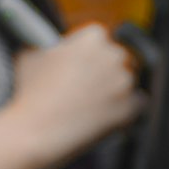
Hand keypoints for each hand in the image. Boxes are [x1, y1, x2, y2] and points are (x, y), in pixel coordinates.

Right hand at [0, 24, 143, 168]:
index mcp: (93, 37)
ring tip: (94, 103)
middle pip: (119, 57)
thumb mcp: (30, 54)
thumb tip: (50, 45)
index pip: (100, 37)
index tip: (82, 62)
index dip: (89, 51)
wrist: (36, 131)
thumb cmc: (30, 93)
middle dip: (107, 69)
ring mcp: (124, 82)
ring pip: (128, 80)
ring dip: (116, 89)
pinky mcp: (130, 108)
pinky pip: (138, 104)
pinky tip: (108, 113)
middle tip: (90, 85)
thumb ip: (47, 44)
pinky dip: (127, 109)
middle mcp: (114, 55)